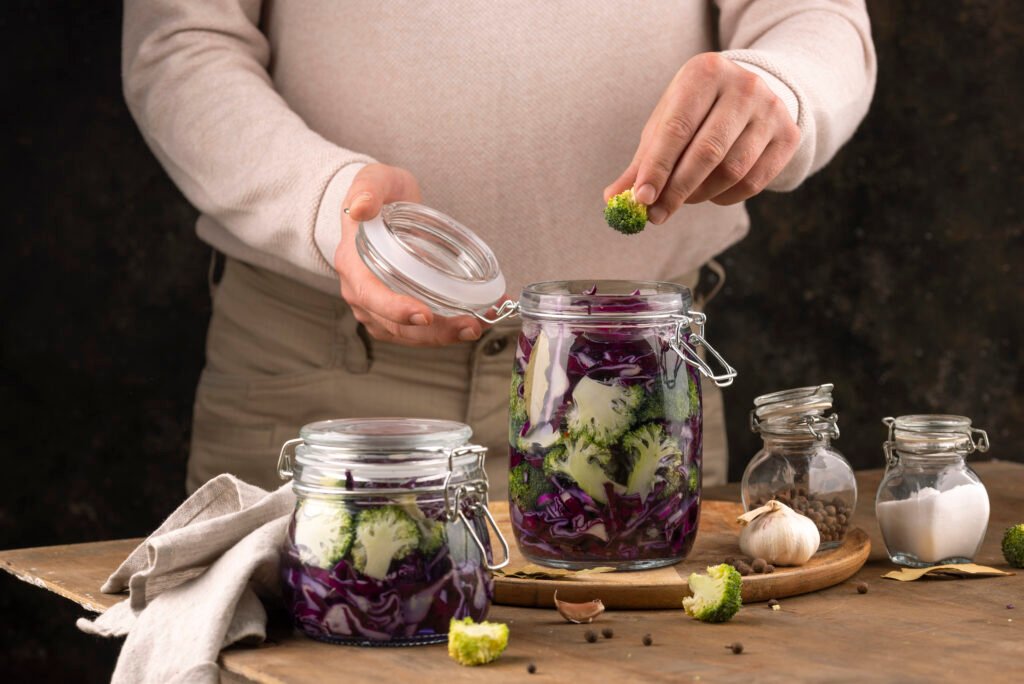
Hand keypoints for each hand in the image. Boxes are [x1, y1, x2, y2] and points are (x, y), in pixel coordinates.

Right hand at [333, 163, 485, 345]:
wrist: (382, 205)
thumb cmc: (379, 194)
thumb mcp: (374, 180)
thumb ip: (368, 189)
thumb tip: (362, 207)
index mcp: (352, 264)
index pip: (370, 295)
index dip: (396, 309)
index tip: (424, 315)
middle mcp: (361, 292)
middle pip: (394, 325)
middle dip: (433, 332)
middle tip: (470, 326)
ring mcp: (377, 306)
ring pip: (408, 334)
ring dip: (443, 336)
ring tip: (476, 327)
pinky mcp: (396, 311)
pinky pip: (419, 330)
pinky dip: (446, 330)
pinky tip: (475, 320)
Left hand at [605, 53, 799, 222]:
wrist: (750, 94)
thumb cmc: (696, 112)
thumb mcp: (666, 123)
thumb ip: (642, 162)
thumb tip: (612, 200)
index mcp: (705, 73)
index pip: (677, 129)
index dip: (657, 168)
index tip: (641, 199)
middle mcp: (744, 86)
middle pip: (707, 152)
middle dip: (676, 191)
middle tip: (655, 216)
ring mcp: (771, 110)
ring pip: (731, 171)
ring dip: (700, 195)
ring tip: (682, 197)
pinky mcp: (788, 135)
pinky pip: (753, 182)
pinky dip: (725, 197)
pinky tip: (711, 192)